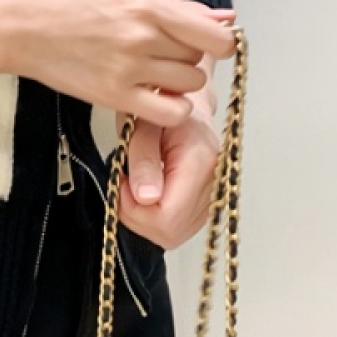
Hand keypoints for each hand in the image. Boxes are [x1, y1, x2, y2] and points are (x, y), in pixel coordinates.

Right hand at [4, 0, 236, 128]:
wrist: (18, 28)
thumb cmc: (61, 0)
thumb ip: (172, 4)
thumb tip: (222, 17)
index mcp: (145, 6)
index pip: (213, 33)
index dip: (220, 40)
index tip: (208, 40)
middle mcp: (142, 38)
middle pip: (199, 58)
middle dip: (188, 55)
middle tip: (163, 50)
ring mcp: (128, 70)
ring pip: (188, 85)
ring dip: (179, 80)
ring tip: (154, 71)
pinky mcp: (113, 96)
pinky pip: (169, 113)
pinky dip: (171, 108)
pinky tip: (154, 95)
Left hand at [114, 91, 220, 250]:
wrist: (182, 100)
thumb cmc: (159, 105)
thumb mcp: (140, 125)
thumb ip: (142, 160)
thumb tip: (146, 198)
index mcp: (200, 161)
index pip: (168, 216)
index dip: (136, 211)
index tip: (121, 186)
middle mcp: (214, 181)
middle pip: (171, 231)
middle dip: (138, 217)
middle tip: (124, 186)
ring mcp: (214, 193)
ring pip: (174, 235)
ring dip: (145, 219)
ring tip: (135, 186)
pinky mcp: (208, 200)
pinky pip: (179, 227)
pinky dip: (157, 217)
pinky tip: (148, 193)